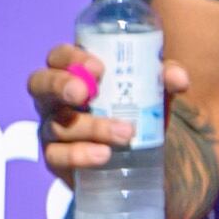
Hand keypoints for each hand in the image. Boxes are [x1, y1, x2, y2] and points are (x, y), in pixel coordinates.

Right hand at [30, 45, 191, 186]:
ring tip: (125, 133)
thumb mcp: (154, 93)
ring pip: (57, 124)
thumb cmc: (139, 114)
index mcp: (74, 74)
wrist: (142, 161)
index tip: (98, 67)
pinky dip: (79, 155)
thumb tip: (178, 78)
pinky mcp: (57, 160)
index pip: (58, 57)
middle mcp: (55, 99)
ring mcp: (52, 129)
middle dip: (60, 85)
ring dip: (91, 126)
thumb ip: (165, 80)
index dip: (71, 58)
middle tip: (86, 93)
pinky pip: (57, 156)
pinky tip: (103, 155)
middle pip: (39, 83)